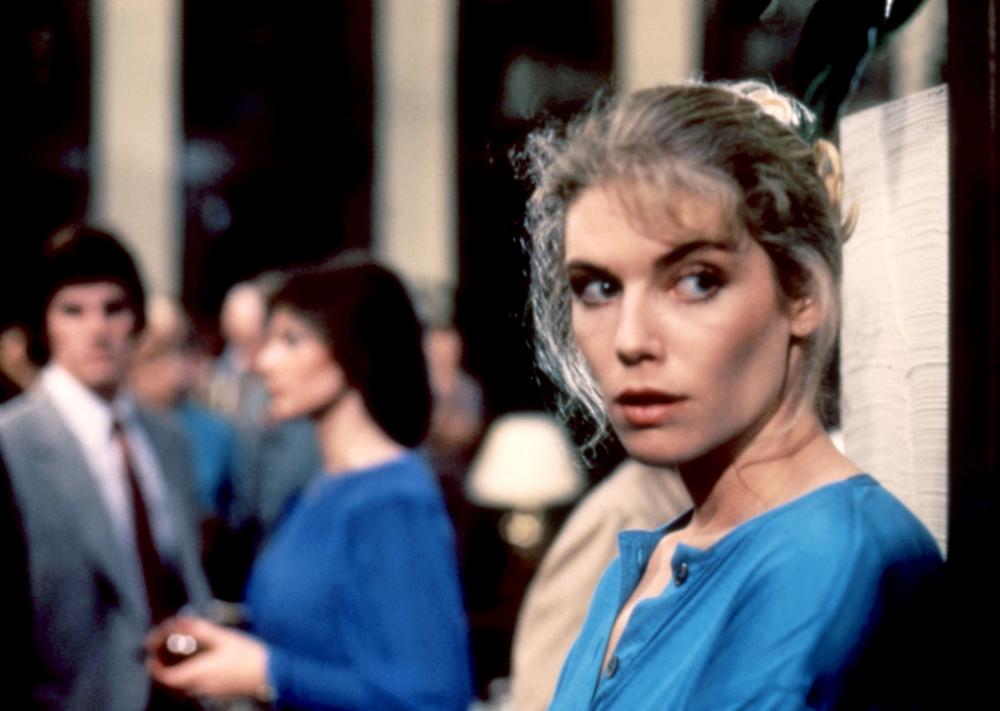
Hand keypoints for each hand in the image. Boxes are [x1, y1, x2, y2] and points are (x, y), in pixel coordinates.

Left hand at [145, 616, 269, 698]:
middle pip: (171, 684)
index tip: (150, 655)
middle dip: (163, 670)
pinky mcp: (217, 693)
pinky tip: (195, 666)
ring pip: (182, 687)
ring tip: (176, 659)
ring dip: (175, 674)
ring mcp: (208, 692)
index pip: (166, 677)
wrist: (270, 673)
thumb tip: (182, 623)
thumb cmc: (247, 655)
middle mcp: (199, 687)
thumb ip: (202, 631)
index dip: (155, 668)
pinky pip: (193, 688)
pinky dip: (187, 678)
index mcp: (198, 673)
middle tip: (161, 654)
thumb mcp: (224, 638)